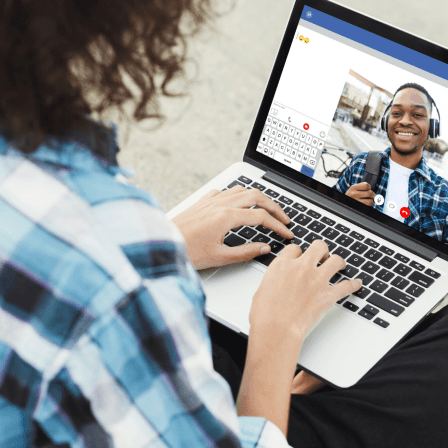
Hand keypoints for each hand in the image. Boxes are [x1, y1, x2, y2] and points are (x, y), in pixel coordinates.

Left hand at [171, 187, 292, 269]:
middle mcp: (220, 204)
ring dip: (258, 197)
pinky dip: (239, 194)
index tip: (286, 233)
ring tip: (267, 209)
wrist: (161, 244)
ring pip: (242, 190)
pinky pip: (226, 191)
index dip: (278, 225)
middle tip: (284, 218)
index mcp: (226, 217)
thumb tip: (264, 247)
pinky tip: (239, 203)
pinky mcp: (202, 202)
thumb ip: (246, 252)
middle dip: (274, 206)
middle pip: (256, 196)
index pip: (261, 217)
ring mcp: (211, 200)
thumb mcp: (219, 257)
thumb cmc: (186, 251)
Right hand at [238, 240, 359, 434]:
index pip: (295, 248)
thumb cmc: (265, 316)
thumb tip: (276, 284)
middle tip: (323, 257)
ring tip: (340, 266)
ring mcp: (317, 280)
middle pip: (318, 246)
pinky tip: (357, 284)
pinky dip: (354, 285)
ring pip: (335, 260)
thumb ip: (273, 281)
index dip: (299, 253)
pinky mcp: (328, 295)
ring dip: (339, 262)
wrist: (276, 330)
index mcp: (283, 265)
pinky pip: (347, 285)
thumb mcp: (261, 291)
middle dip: (322, 250)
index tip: (300, 258)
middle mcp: (302, 268)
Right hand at [346, 182, 374, 205]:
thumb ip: (362, 186)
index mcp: (353, 187)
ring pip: (370, 201)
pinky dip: (369, 205)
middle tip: (371, 196)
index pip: (367, 185)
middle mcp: (353, 194)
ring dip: (371, 201)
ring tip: (369, 200)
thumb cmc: (352, 195)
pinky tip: (366, 204)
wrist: (344, 202)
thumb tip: (373, 190)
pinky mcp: (358, 208)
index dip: (369, 187)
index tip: (368, 189)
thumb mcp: (354, 188)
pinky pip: (368, 207)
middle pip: (370, 193)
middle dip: (373, 194)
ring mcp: (356, 202)